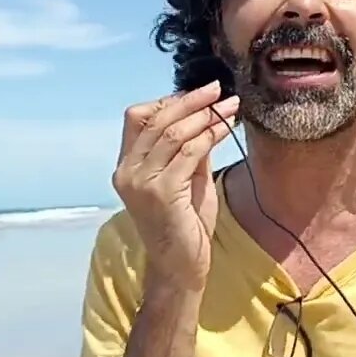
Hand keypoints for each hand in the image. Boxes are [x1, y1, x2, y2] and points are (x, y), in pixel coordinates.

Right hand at [112, 81, 240, 291]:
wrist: (181, 267)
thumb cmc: (185, 224)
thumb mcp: (187, 178)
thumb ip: (190, 149)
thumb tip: (208, 116)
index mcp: (126, 166)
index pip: (138, 118)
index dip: (169, 101)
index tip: (199, 94)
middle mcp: (127, 172)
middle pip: (157, 119)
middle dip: (191, 100)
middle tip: (218, 89)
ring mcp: (141, 182)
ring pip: (173, 132)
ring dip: (205, 114)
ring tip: (230, 105)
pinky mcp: (162, 192)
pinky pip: (189, 151)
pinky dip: (211, 134)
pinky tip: (227, 127)